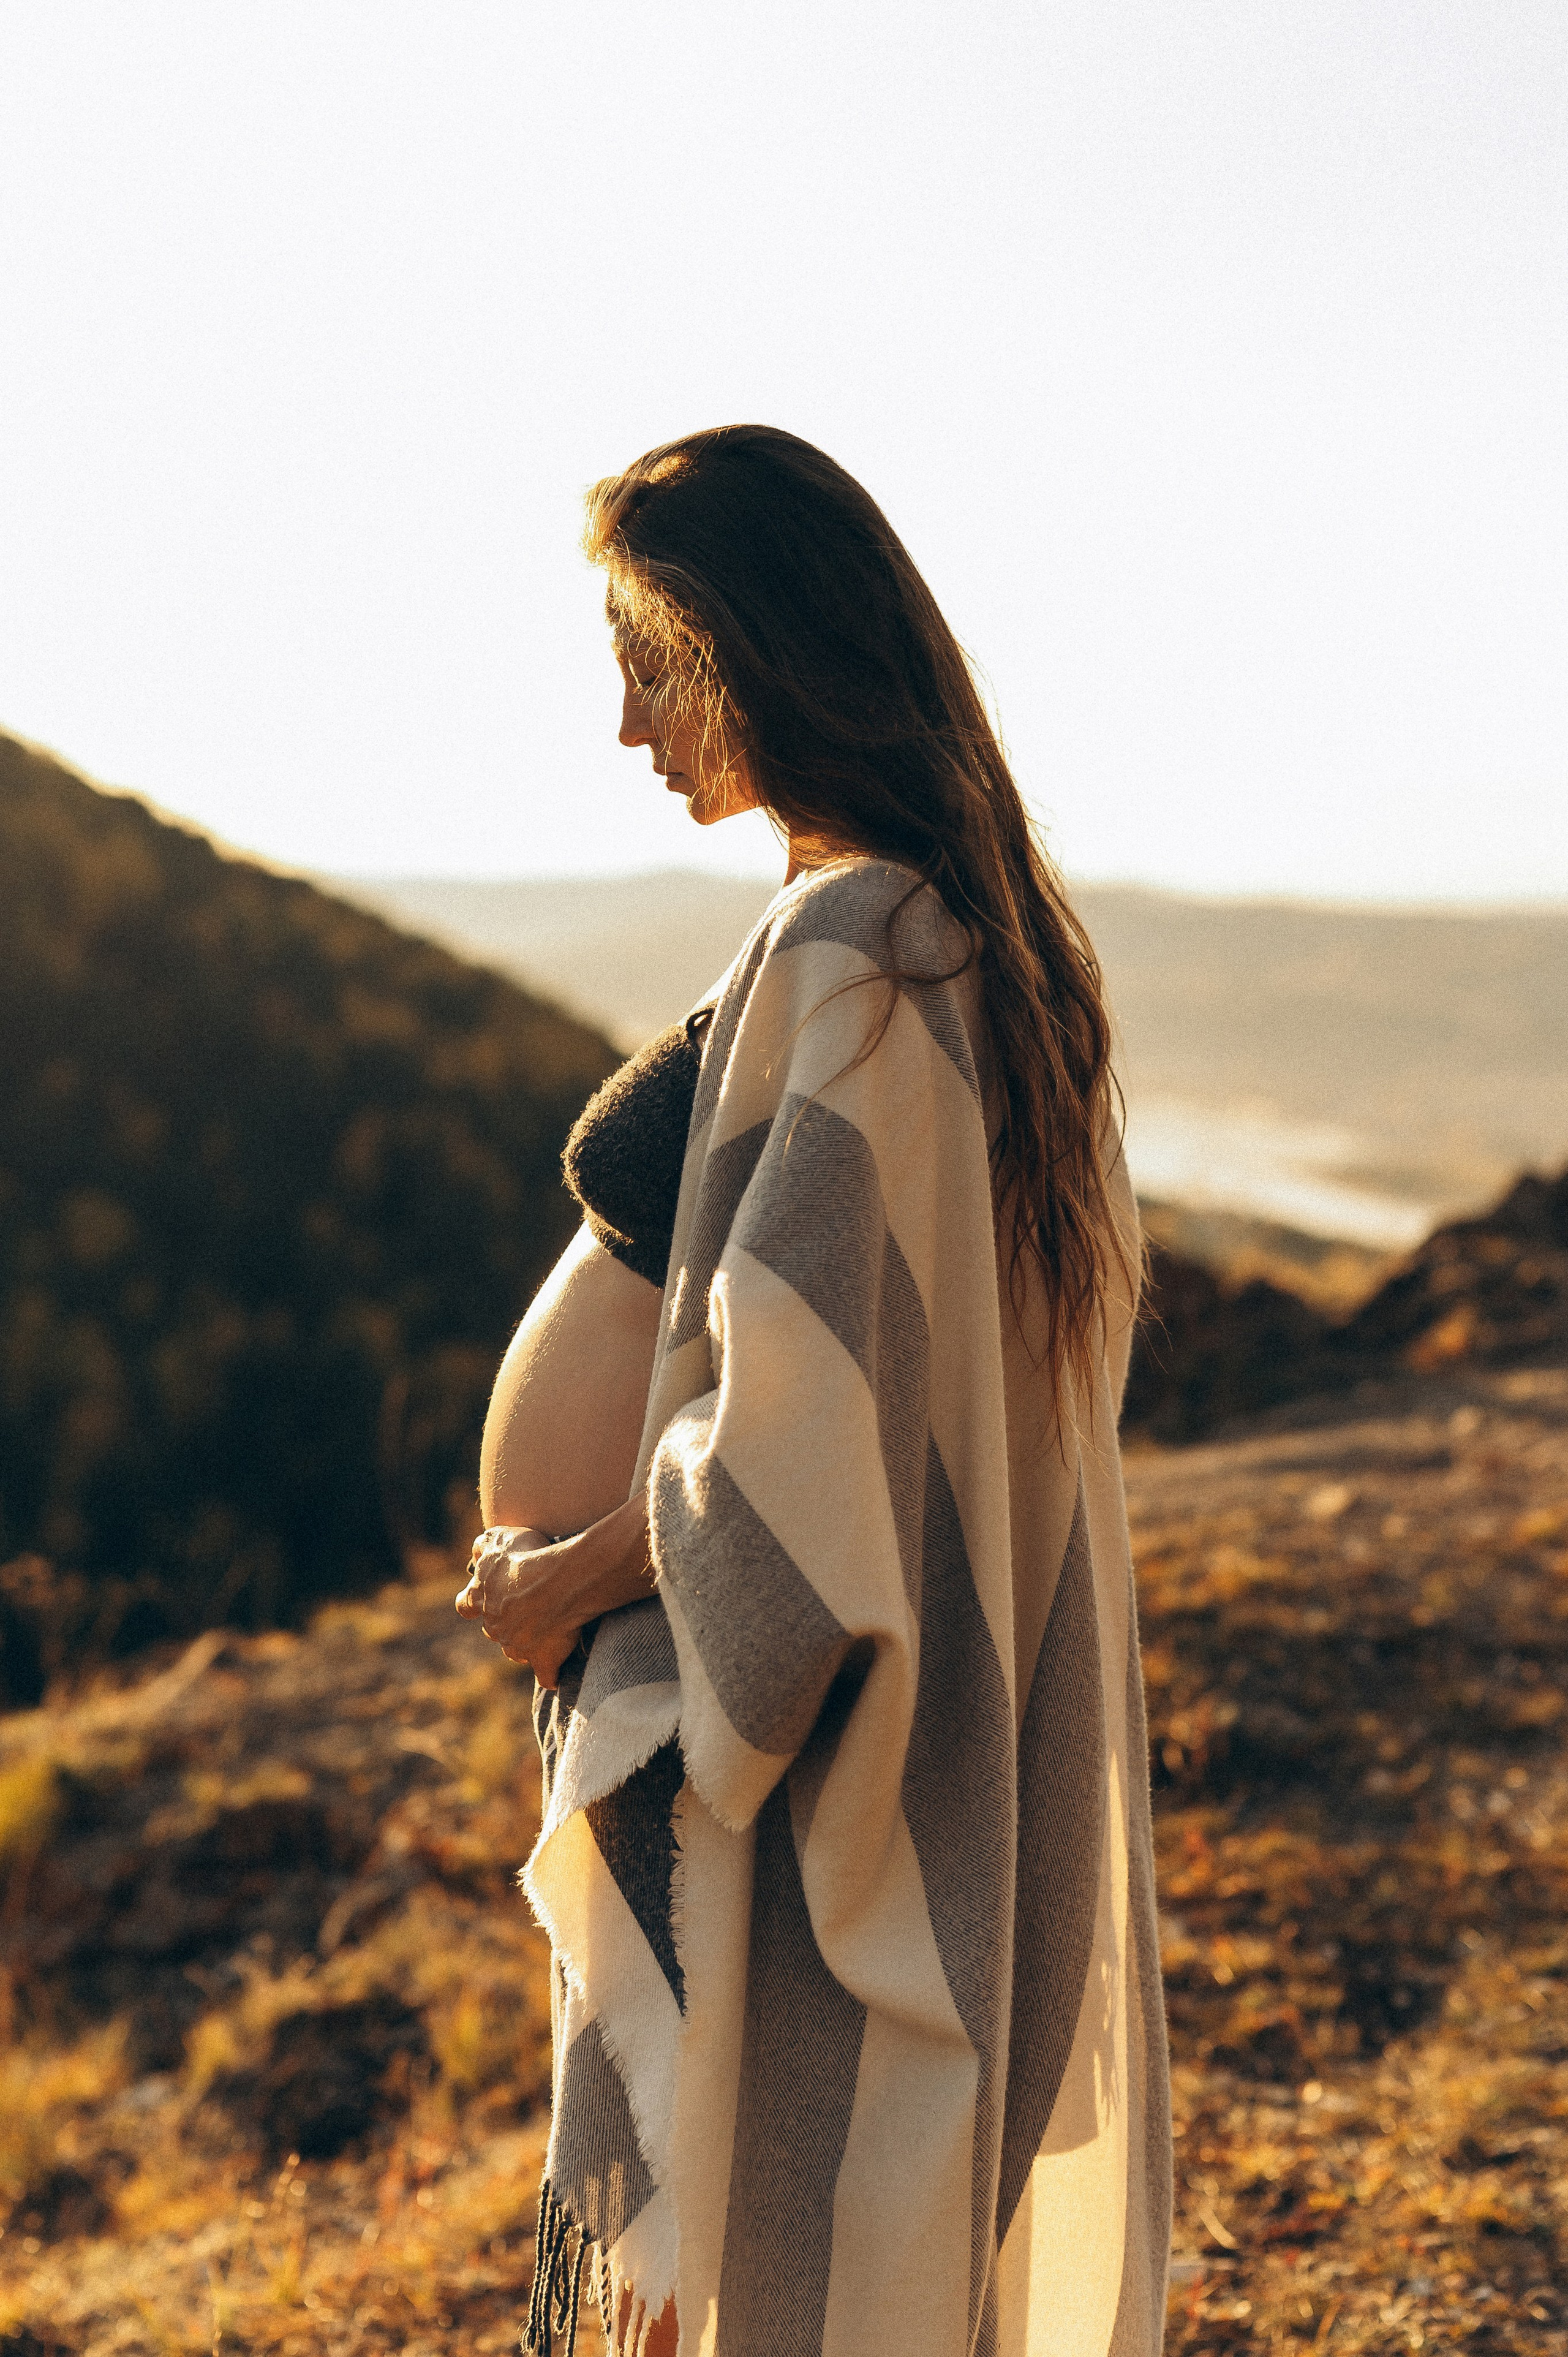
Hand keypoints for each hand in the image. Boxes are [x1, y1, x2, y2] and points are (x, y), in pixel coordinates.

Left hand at [455, 1497, 656, 1689]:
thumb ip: (485, 1545)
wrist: (558, 1583)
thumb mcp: (500, 1539)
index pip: (465, 1605)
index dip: (472, 1603)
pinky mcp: (543, 1659)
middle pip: (493, 1630)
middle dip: (505, 1622)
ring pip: (516, 1651)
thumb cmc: (529, 1557)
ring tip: (545, 1632)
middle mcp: (494, 1626)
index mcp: (481, 1597)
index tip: (479, 1601)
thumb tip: (477, 1550)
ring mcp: (517, 1646)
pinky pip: (546, 1674)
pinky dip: (550, 1674)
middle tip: (525, 1608)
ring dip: (526, 1644)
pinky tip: (557, 1674)